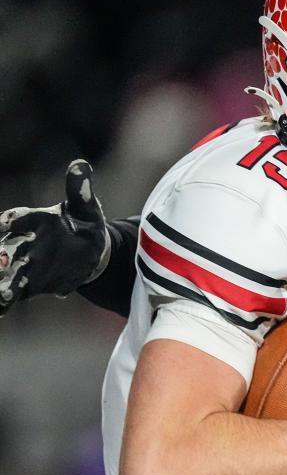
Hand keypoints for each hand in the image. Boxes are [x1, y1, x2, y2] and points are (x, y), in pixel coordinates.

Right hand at [0, 160, 108, 315]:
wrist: (89, 252)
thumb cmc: (85, 224)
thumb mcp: (87, 208)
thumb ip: (80, 190)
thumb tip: (81, 165)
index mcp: (34, 220)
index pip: (18, 218)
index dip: (11, 221)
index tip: (6, 222)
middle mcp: (22, 242)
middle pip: (4, 249)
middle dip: (0, 257)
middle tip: (1, 263)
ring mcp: (22, 264)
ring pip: (4, 274)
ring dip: (1, 284)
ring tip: (3, 296)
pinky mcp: (28, 284)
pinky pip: (12, 293)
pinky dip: (4, 303)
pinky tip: (2, 310)